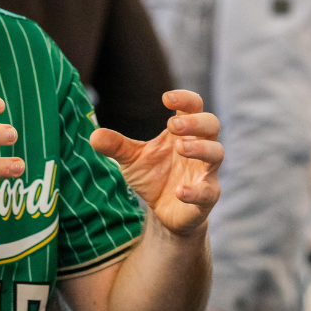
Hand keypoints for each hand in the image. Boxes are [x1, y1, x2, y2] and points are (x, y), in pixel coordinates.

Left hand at [90, 90, 221, 236]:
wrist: (164, 212)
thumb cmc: (154, 177)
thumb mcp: (132, 160)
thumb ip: (116, 147)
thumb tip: (93, 136)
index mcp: (184, 132)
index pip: (194, 106)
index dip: (185, 98)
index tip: (166, 98)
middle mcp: (200, 147)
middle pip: (211, 124)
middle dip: (195, 122)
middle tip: (173, 125)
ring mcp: (206, 172)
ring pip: (216, 153)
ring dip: (200, 148)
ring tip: (179, 149)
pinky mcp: (207, 196)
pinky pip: (207, 191)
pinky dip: (194, 190)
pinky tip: (178, 191)